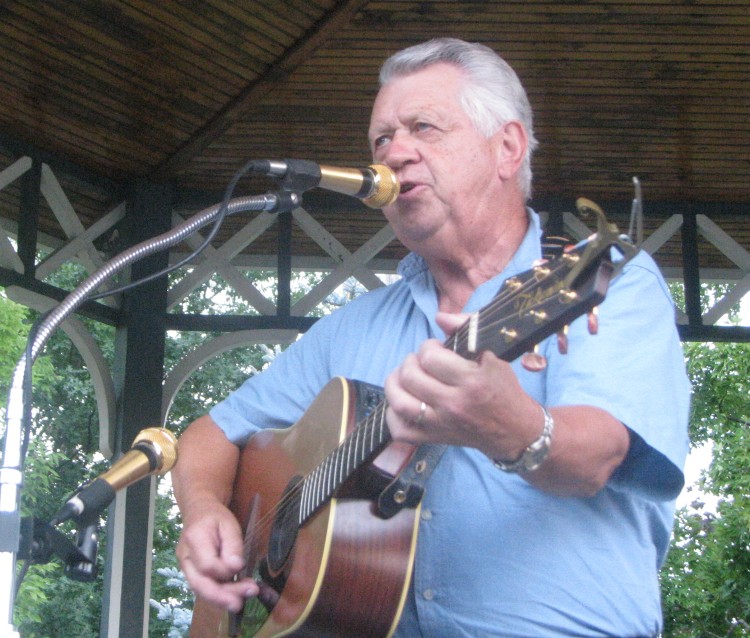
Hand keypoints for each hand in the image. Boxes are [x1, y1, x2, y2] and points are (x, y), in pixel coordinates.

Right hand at [176, 499, 258, 611]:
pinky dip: (220, 594)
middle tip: (241, 602)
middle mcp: (185, 557)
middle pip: (199, 584)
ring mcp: (186, 567)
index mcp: (194, 538)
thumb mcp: (229, 523)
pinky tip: (236, 594)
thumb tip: (236, 567)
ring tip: (244, 598)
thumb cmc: (215, 516)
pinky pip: (204, 587)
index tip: (241, 567)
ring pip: (201, 590)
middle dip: (221, 597)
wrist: (199, 511)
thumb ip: (233, 544)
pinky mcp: (192, 573)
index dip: (224, 571)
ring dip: (223, 598)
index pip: (206, 565)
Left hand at [384, 311, 541, 460]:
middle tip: (421, 361)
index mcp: (471, 381)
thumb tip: (440, 317)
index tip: (436, 349)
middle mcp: (454, 404)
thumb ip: (468, 328)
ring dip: (395, 384)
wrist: (515, 430)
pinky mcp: (435, 439)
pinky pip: (401, 430)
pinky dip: (392, 415)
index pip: (430, 357)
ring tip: (404, 377)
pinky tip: (403, 401)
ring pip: (400, 403)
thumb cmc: (504, 389)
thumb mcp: (494, 355)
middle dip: (410, 362)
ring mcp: (442, 424)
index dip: (428, 347)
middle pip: (411, 378)